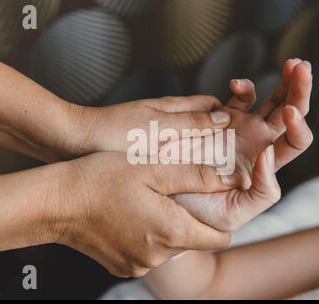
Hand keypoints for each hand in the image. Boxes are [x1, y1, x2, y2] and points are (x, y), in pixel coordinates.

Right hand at [52, 152, 231, 276]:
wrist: (55, 203)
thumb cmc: (100, 179)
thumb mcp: (152, 168)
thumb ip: (195, 176)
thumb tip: (229, 179)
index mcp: (171, 231)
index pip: (220, 238)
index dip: (219, 219)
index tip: (210, 202)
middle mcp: (157, 256)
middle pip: (193, 241)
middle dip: (189, 219)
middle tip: (171, 193)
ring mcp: (138, 265)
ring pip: (169, 246)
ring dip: (166, 226)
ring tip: (147, 200)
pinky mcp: (122, 266)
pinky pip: (147, 253)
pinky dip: (146, 236)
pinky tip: (130, 215)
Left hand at [62, 96, 231, 157]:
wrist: (74, 144)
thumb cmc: (113, 132)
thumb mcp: (157, 127)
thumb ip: (191, 122)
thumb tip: (225, 118)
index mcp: (174, 108)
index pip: (212, 106)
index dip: (231, 116)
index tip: (245, 131)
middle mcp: (168, 121)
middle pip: (205, 124)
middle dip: (221, 139)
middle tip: (237, 158)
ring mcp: (157, 136)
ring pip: (191, 142)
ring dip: (204, 155)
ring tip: (217, 174)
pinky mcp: (147, 152)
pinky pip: (175, 157)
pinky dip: (185, 166)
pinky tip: (188, 181)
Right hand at [166, 59, 313, 230]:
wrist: (168, 201)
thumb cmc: (200, 213)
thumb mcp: (234, 213)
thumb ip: (262, 192)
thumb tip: (270, 154)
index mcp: (266, 165)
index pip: (296, 141)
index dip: (300, 125)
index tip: (290, 114)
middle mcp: (258, 145)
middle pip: (290, 114)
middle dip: (300, 90)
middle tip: (303, 67)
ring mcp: (241, 130)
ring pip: (272, 101)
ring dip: (285, 82)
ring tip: (293, 64)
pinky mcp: (220, 120)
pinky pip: (239, 99)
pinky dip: (243, 88)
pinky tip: (237, 84)